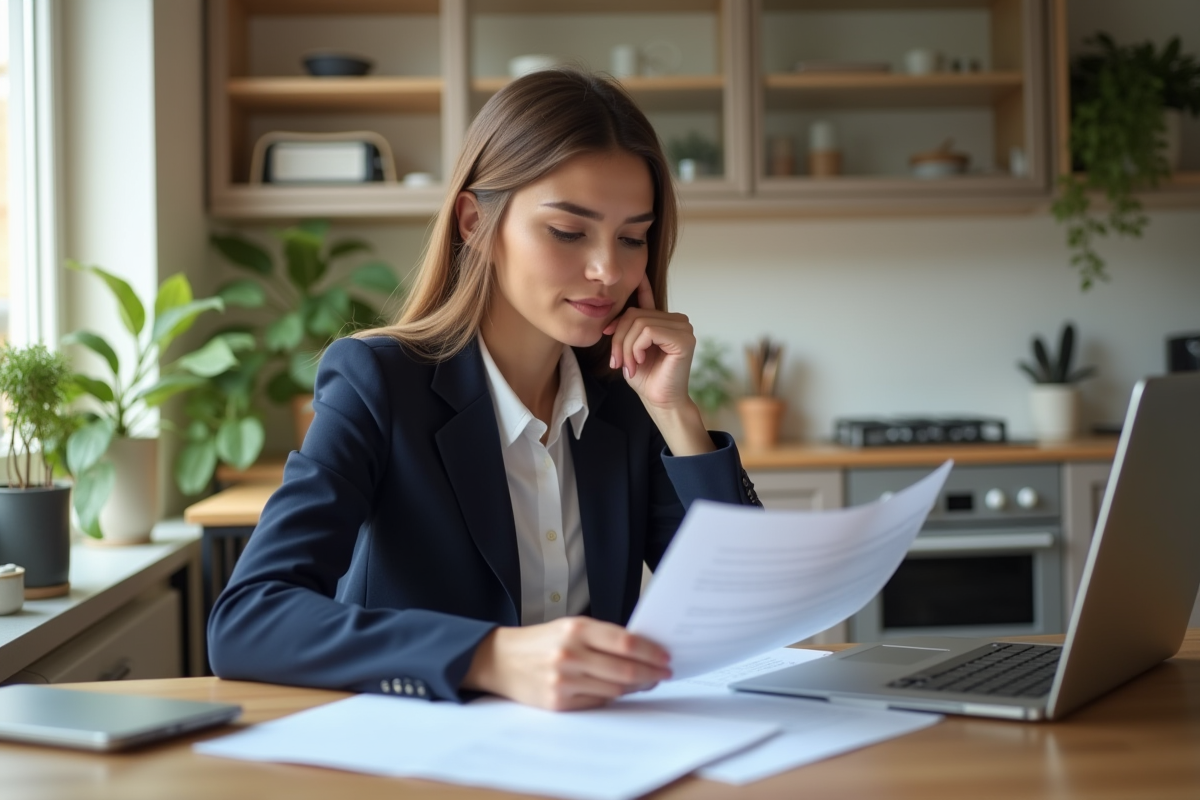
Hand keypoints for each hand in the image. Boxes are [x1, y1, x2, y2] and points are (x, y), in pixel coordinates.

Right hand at [461, 617, 670, 710]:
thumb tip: (641, 651)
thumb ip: (601, 638)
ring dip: (636, 687)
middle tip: (665, 673)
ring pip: (614, 689)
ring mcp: (563, 681)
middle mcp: (570, 654)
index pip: (625, 642)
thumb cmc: (540, 642)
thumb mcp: (569, 628)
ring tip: (646, 681)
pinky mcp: (558, 703)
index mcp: (575, 629)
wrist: (500, 660)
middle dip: (651, 673)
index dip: (650, 651)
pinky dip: (613, 697)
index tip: (666, 656)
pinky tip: (621, 691)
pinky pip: (597, 703)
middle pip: (624, 669)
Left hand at [604, 275, 713, 455]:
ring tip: (628, 366)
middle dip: (619, 339)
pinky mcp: (684, 339)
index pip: (643, 298)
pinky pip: (649, 332)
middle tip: (617, 362)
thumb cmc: (646, 377)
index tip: (607, 329)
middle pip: (635, 314)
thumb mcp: (629, 346)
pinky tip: (639, 362)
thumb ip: (627, 326)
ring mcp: (684, 328)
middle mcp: (678, 320)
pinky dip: (637, 348)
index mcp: (667, 320)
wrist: (660, 401)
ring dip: (626, 347)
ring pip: (640, 323)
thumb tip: (611, 304)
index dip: (622, 309)